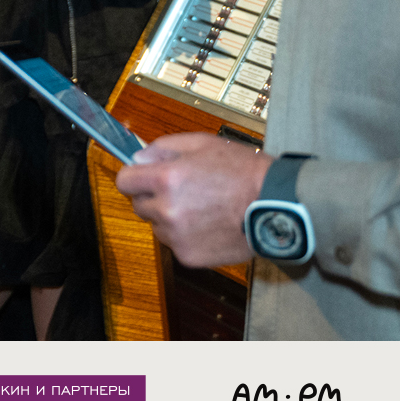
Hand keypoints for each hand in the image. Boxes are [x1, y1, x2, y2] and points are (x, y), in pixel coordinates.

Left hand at [115, 132, 271, 267]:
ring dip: (169, 218)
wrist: (275, 206)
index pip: (124, 181)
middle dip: (153, 197)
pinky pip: (175, 244)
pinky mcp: (189, 256)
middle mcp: (167, 209)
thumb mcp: (202, 143)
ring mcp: (177, 236)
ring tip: (201, 208)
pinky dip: (186, 236)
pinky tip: (209, 225)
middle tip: (182, 191)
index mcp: (166, 179)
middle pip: (138, 205)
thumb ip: (163, 148)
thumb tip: (138, 158)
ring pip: (157, 226)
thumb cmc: (243, 171)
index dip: (134, 177)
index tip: (144, 177)